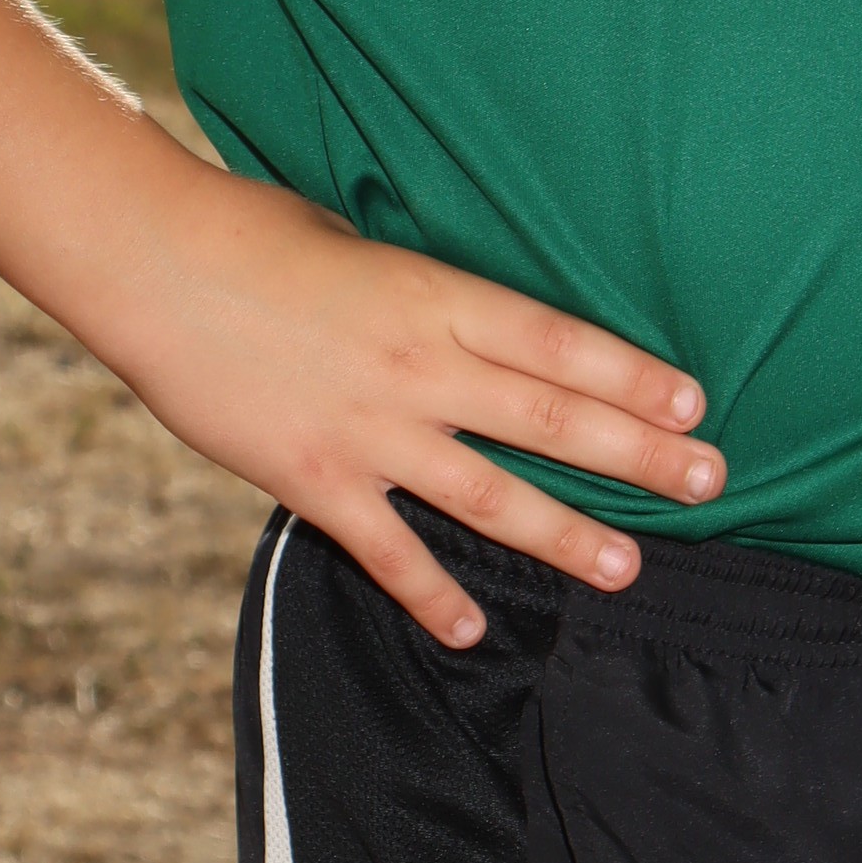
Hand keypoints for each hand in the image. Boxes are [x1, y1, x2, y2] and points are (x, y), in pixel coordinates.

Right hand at [98, 175, 723, 649]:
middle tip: (709, 486)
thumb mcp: (359, 242)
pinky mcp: (314, 479)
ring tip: (627, 568)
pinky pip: (389, 549)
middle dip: (638, 457)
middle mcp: (420, 366)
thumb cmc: (252, 233)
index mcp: (437, 295)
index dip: (634, 379)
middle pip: (552, 418)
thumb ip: (420, 293)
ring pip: (491, 493)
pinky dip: (430, 594)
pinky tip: (470, 629)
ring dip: (566, 535)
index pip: (561, 344)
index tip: (694, 407)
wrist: (152, 264)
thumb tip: (463, 325)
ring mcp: (369, 429)